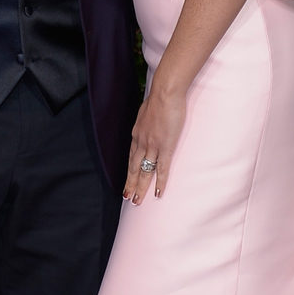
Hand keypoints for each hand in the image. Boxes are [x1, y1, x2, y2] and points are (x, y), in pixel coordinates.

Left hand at [123, 85, 185, 204]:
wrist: (165, 93)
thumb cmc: (160, 98)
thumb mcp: (147, 111)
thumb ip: (147, 120)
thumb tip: (149, 121)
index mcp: (137, 134)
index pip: (131, 157)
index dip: (129, 170)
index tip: (127, 181)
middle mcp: (141, 142)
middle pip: (134, 168)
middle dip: (131, 184)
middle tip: (128, 198)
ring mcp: (153, 146)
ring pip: (144, 172)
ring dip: (141, 187)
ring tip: (137, 201)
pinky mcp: (165, 147)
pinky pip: (162, 169)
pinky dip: (160, 182)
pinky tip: (158, 193)